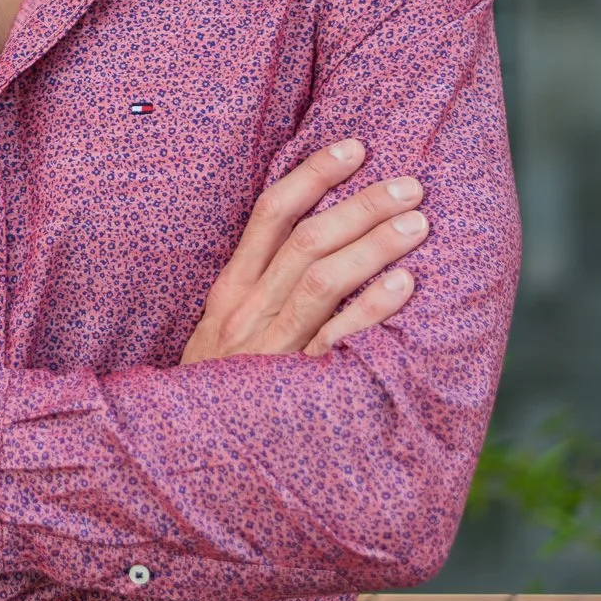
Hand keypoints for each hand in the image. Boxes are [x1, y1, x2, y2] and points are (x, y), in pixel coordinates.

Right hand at [180, 140, 426, 363]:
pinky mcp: (291, 386)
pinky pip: (336, 341)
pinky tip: (403, 287)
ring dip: (373, 246)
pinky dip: (370, 310)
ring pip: (322, 280)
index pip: (272, 213)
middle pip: (308, 240)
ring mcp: (270, 347)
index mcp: (231, 289)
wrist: (183, 453)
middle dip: (361, 206)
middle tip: (409, 186)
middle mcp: (248, 310)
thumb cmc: (215, 385)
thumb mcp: (220, 328)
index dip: (314, 175)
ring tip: (417, 225)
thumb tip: (312, 235)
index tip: (356, 148)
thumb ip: (257, 287)